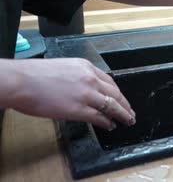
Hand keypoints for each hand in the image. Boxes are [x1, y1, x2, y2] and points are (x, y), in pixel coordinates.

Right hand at [10, 58, 134, 129]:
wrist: (21, 81)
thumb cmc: (34, 75)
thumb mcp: (64, 68)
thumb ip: (78, 77)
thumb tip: (83, 90)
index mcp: (86, 67)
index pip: (109, 81)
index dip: (118, 93)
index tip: (122, 99)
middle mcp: (90, 79)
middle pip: (115, 94)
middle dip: (125, 104)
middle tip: (131, 112)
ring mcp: (86, 94)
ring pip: (112, 105)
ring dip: (122, 114)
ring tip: (127, 120)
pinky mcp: (79, 109)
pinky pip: (99, 117)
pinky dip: (107, 122)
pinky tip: (111, 125)